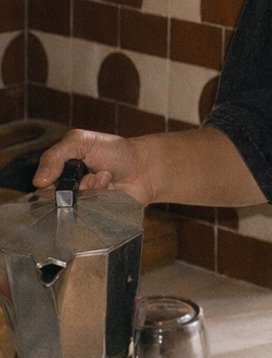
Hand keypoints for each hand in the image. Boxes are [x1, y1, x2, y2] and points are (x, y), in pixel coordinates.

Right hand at [33, 129, 156, 206]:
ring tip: (105, 177)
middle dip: (74, 185)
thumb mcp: (82, 141)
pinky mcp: (98, 216)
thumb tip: (39, 180)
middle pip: (57, 200)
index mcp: (61, 172)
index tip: (64, 176)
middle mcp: (70, 191)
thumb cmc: (115, 151)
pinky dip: (102, 199)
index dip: (50, 182)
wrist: (145, 167)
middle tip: (90, 173)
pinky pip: (91, 215)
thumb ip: (57, 155)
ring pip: (75, 207)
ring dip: (91, 189)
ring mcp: (85, 205)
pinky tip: (111, 188)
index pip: (43, 185)